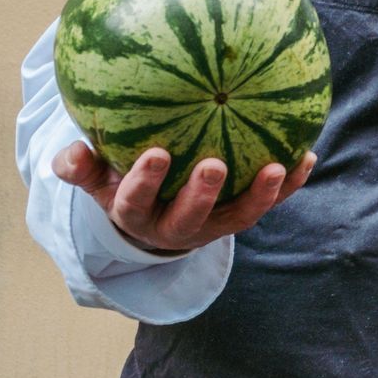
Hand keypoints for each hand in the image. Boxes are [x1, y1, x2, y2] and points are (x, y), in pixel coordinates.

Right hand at [51, 141, 314, 253]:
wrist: (156, 216)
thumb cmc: (123, 184)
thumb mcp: (97, 179)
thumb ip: (81, 166)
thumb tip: (71, 151)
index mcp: (136, 215)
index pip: (135, 202)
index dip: (145, 182)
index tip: (156, 153)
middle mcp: (176, 226)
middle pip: (190, 217)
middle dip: (202, 194)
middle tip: (214, 164)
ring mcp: (213, 226)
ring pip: (238, 217)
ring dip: (260, 196)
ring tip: (277, 167)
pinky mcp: (240, 217)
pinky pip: (267, 203)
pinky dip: (288, 184)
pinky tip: (306, 155)